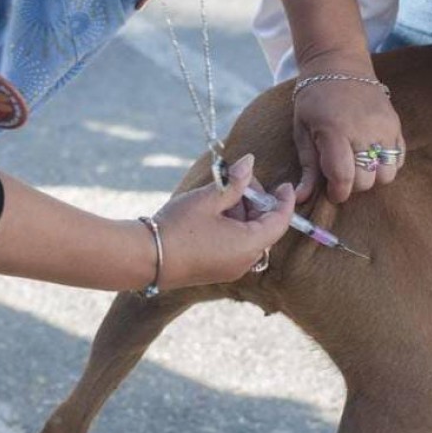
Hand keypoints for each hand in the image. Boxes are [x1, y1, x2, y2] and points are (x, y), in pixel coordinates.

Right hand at [153, 154, 294, 288]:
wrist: (146, 259)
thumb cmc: (178, 227)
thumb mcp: (209, 198)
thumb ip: (235, 182)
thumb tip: (250, 162)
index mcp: (249, 245)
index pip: (280, 222)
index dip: (285, 201)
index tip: (285, 185)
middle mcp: (246, 261)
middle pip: (265, 228)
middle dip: (256, 203)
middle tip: (240, 181)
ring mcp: (232, 269)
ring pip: (250, 236)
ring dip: (243, 214)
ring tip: (222, 195)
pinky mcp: (219, 271)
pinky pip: (237, 247)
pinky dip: (234, 228)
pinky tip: (215, 212)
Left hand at [293, 55, 404, 203]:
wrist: (338, 63)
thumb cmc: (314, 98)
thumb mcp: (302, 131)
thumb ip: (307, 167)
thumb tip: (300, 199)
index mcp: (335, 131)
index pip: (344, 177)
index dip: (338, 193)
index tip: (332, 192)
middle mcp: (364, 130)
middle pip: (366, 180)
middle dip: (352, 185)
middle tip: (341, 173)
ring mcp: (384, 127)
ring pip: (387, 174)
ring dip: (372, 177)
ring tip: (358, 165)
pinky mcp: (396, 124)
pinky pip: (399, 159)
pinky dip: (387, 164)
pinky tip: (372, 155)